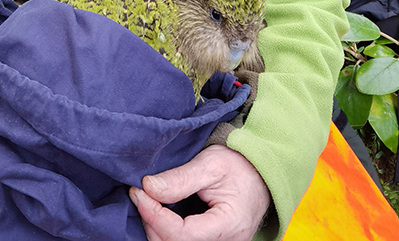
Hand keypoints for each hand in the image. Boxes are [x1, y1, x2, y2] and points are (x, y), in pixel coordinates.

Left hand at [129, 145, 270, 240]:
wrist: (260, 175)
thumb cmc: (238, 166)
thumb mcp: (211, 164)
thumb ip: (181, 178)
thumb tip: (148, 187)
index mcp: (229, 224)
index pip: (182, 234)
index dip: (154, 215)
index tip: (138, 191)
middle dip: (151, 222)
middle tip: (140, 194)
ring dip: (156, 229)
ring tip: (148, 202)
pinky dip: (166, 233)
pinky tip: (158, 214)